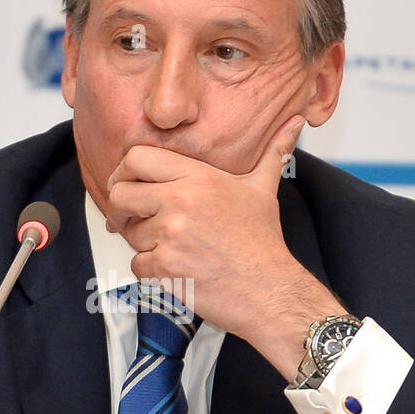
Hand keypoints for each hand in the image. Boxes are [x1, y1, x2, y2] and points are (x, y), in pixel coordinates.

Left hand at [105, 118, 343, 376]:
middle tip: (127, 220)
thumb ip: (273, 152)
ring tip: (173, 249)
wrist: (268, 290)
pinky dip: (151, 272)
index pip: (137, 158)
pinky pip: (137, 266)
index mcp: (198, 177)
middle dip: (119, 210)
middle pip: (120, 195)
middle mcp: (181, 201)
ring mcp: (170, 235)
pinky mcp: (165, 267)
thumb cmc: (262, 243)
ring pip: (129, 234)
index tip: (124, 184)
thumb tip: (295, 122)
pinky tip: (176, 270)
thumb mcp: (264, 189)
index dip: (122, 172)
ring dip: (143, 245)